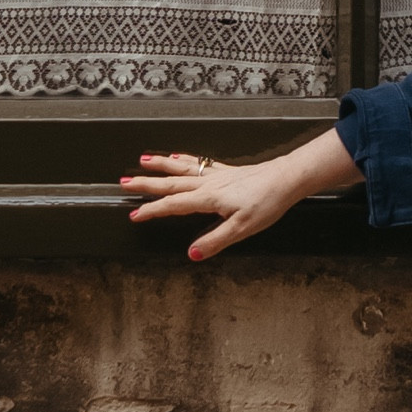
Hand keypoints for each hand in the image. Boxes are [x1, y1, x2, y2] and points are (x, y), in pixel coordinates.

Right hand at [120, 129, 360, 259]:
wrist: (287, 179)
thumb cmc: (268, 203)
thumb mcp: (242, 228)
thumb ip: (215, 241)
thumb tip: (192, 254)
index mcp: (209, 198)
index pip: (173, 204)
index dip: (153, 211)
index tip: (134, 214)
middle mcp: (208, 183)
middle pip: (171, 182)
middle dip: (147, 183)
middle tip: (124, 182)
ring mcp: (217, 175)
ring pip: (182, 167)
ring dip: (161, 164)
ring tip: (143, 159)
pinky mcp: (227, 171)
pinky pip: (197, 163)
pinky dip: (183, 159)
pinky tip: (177, 156)